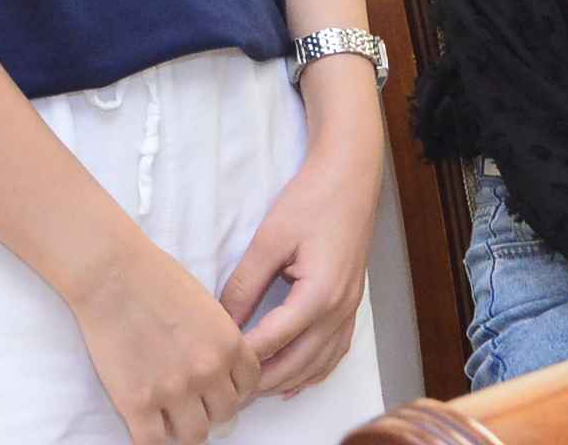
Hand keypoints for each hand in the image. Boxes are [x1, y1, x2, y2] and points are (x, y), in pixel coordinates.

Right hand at [65, 235, 260, 443]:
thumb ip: (219, 340)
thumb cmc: (154, 278)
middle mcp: (207, 371)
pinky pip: (152, 443)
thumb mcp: (205, 304)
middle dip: (210, 408)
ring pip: (195, 436)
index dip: (233, 388)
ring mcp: (173, 390)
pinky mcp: (137, 402)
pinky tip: (144, 423)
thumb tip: (219, 371)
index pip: (249, 387)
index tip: (216, 386)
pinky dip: (151, 439)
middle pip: (225, 415)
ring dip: (184, 427)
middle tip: (191, 399)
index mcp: (228, 344)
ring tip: (168, 413)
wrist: (110, 273)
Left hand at [219, 86, 382, 398]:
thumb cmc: (311, 200)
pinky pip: (334, 352)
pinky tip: (294, 381)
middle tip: (228, 388)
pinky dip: (313, 371)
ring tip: (253, 389)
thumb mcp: (269, 239)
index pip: (274, 341)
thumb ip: (245, 284)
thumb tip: (221, 321)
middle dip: (262, 381)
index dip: (243, 357)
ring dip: (287, 381)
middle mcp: (339, 311)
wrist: (350, 177)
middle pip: (297, 364)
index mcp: (318, 295)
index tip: (215, 366)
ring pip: (318, 364)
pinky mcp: (351, 305)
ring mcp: (349, 310)